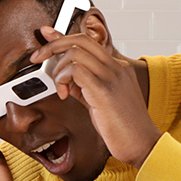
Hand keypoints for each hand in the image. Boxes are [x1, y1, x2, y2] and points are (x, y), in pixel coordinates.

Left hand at [30, 27, 161, 169]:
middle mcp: (116, 67)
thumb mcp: (101, 100)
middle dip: (53, 45)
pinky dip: (63, 80)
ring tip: (62, 89)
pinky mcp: (104, 90)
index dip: (62, 36)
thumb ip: (84, 85)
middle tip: (38, 58)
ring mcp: (112, 77)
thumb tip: (64, 77)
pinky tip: (65, 95)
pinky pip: (76, 70)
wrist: (143, 144)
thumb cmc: (123, 127)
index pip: (87, 42)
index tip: (46, 36)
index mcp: (117, 67)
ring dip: (59, 70)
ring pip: (75, 52)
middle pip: (80, 39)